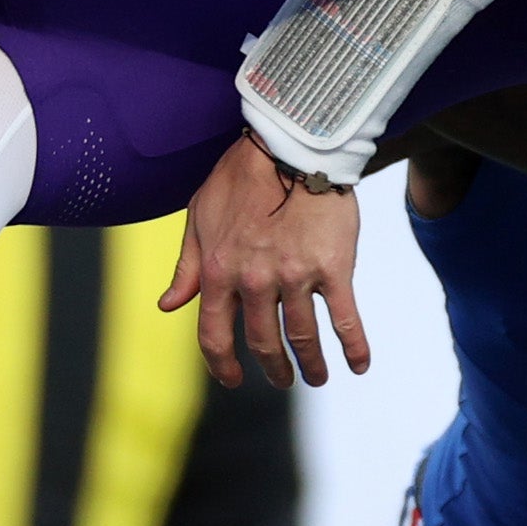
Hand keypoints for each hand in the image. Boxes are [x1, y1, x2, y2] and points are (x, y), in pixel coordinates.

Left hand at [162, 135, 369, 388]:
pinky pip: (344, 319)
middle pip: (261, 342)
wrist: (291, 145)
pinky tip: (359, 364)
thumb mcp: (199, 216)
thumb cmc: (241, 176)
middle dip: (272, 368)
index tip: (233, 379)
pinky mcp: (333, 269)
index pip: (213, 334)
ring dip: (310, 365)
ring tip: (316, 377)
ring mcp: (294, 278)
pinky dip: (353, 346)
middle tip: (282, 379)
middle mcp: (253, 281)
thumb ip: (186, 266)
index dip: (221, 364)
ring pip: (302, 338)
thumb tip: (167, 305)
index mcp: (217, 271)